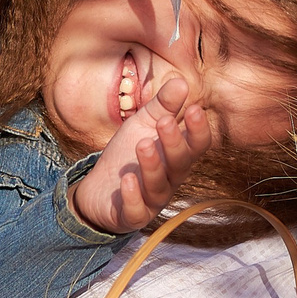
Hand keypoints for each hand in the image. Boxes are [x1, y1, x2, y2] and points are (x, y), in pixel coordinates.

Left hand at [71, 73, 213, 233]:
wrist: (98, 190)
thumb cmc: (128, 155)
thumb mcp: (143, 125)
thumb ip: (162, 106)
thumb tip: (181, 81)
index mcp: (176, 157)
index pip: (196, 146)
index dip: (198, 130)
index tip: (194, 109)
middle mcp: (170, 180)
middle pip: (180, 165)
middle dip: (174, 144)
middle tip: (164, 122)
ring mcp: (151, 199)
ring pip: (159, 187)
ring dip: (152, 166)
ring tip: (142, 145)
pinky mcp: (131, 215)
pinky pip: (136, 211)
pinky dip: (132, 197)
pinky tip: (127, 181)